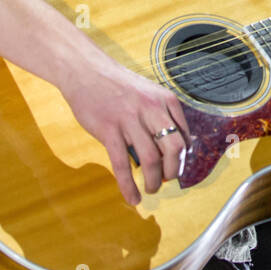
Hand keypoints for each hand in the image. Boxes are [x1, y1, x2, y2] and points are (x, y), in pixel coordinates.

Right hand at [58, 59, 190, 205]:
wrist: (85, 70)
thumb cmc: (117, 84)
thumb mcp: (148, 92)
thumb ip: (162, 114)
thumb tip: (177, 145)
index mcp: (165, 100)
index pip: (185, 136)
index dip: (183, 157)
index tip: (176, 166)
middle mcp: (151, 109)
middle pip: (175, 149)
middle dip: (174, 170)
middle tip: (167, 180)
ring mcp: (129, 120)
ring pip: (151, 159)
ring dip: (154, 181)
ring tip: (151, 189)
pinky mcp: (108, 130)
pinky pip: (122, 165)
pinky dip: (129, 186)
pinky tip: (133, 198)